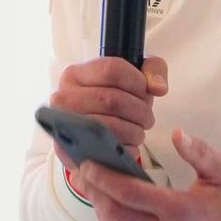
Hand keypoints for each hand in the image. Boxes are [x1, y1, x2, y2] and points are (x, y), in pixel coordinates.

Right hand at [50, 56, 168, 182]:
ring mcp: (62, 125)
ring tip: (140, 131)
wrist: (89, 132)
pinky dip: (124, 149)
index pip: (112, 69)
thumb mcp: (134, 75)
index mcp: (76, 73)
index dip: (137, 81)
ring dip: (134, 131)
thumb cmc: (115, 98)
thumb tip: (158, 88)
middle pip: (112, 99)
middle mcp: (62, 97)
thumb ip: (153, 70)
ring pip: (108, 126)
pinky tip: (129, 145)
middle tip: (148, 118)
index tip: (146, 92)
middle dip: (139, 110)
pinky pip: (103, 150)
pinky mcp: (67, 151)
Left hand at [77, 130, 220, 220]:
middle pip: (117, 217)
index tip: (88, 166)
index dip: (104, 179)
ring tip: (98, 195)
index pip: (130, 194)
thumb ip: (198, 151)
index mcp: (180, 210)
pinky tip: (125, 213)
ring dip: (104, 215)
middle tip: (84, 177)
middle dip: (96, 195)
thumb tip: (176, 133)